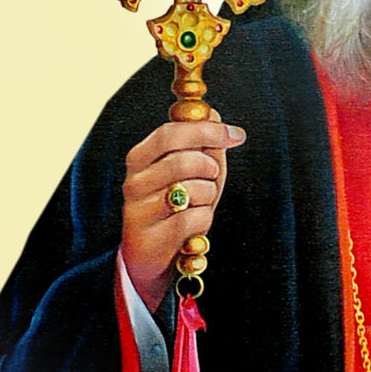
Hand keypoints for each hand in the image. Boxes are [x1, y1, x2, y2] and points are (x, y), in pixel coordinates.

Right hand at [120, 115, 246, 312]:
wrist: (148, 257)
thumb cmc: (173, 208)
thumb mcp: (188, 173)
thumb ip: (201, 145)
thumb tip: (215, 114)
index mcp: (139, 158)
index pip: (171, 133)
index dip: (206, 130)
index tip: (235, 134)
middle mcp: (134, 181)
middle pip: (182, 159)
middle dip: (210, 167)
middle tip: (213, 177)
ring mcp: (140, 210)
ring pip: (192, 189)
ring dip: (209, 196)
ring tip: (200, 205)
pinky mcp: (152, 238)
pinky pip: (195, 218)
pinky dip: (204, 220)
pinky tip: (194, 227)